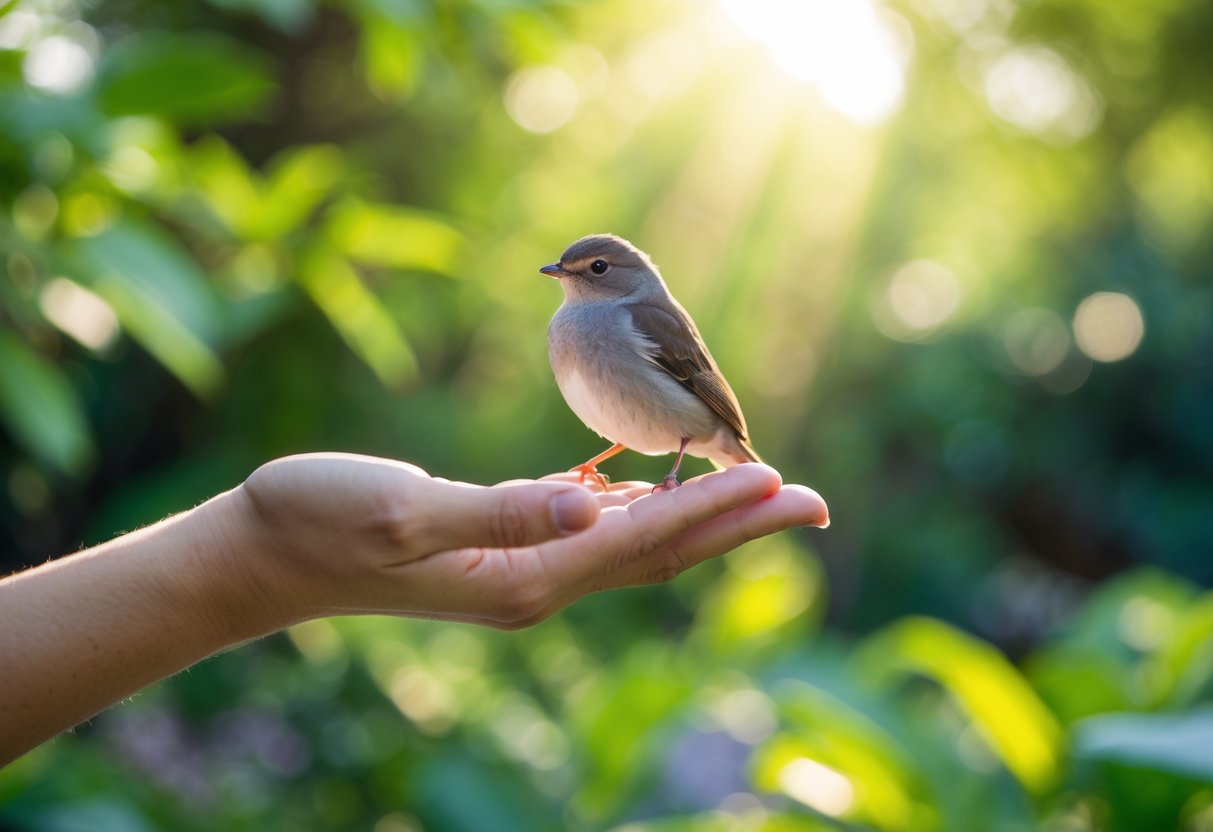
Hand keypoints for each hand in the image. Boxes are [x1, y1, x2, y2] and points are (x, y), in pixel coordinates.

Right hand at [229, 453, 828, 628]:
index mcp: (523, 577)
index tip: (785, 484)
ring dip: (702, 515)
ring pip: (636, 539)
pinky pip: (593, 529)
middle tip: (814, 501)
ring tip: (760, 491)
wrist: (265, 555)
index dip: (717, 509)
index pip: (644, 539)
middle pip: (660, 549)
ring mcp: (522, 569)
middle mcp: (537, 581)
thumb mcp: (402, 511)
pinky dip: (642, 508)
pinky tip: (657, 489)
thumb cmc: (318, 522)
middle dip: (739, 523)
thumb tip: (591, 506)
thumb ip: (499, 512)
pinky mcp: (503, 548)